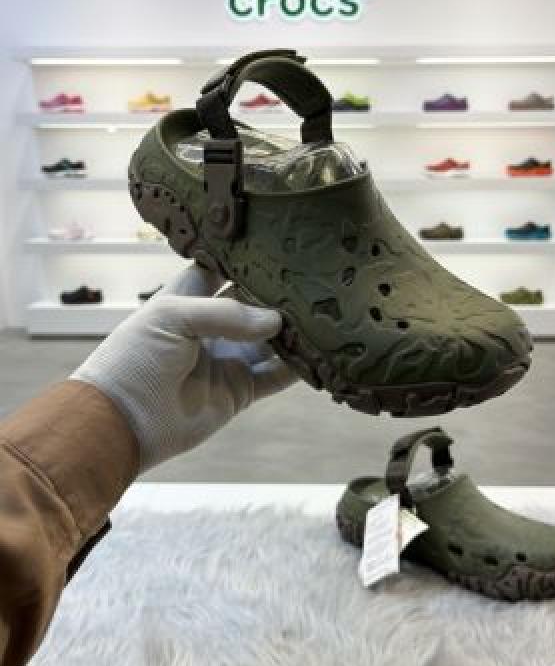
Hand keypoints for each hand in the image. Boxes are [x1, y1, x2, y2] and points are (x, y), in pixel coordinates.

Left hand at [71, 264, 296, 470]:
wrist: (122, 421)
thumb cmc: (135, 358)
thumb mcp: (173, 317)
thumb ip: (226, 313)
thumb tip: (275, 320)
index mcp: (186, 300)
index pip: (219, 271)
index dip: (243, 260)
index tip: (276, 244)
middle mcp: (209, 327)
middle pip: (252, 305)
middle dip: (277, 296)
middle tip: (311, 280)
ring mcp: (225, 359)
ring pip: (269, 341)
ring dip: (292, 331)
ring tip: (322, 315)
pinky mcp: (238, 390)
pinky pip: (273, 376)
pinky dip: (295, 368)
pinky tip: (318, 354)